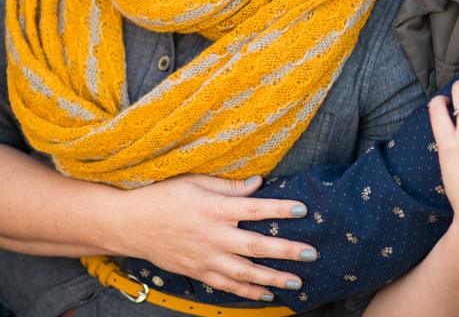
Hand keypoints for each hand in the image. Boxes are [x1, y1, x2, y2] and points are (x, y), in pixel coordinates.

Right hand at [109, 172, 315, 301]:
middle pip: (256, 246)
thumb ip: (228, 186)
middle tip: (311, 254)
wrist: (130, 224)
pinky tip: (266, 294)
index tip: (302, 210)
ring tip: (297, 281)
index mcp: (214, 209)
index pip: (254, 209)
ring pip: (245, 272)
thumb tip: (258, 183)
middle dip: (286, 251)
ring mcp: (205, 258)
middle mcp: (212, 236)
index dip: (279, 210)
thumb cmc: (163, 196)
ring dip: (273, 278)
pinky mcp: (198, 272)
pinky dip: (247, 291)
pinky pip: (227, 285)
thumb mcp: (195, 181)